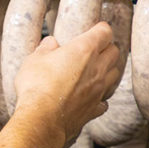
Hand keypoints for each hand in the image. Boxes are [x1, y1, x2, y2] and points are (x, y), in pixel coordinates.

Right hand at [13, 22, 120, 147]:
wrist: (41, 119)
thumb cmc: (36, 87)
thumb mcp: (34, 60)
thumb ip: (45, 49)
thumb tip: (50, 43)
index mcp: (84, 50)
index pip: (104, 31)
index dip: (100, 29)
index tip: (94, 29)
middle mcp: (96, 68)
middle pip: (114, 52)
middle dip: (107, 48)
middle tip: (95, 49)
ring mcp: (98, 90)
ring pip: (114, 75)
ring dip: (107, 70)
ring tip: (95, 71)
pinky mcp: (94, 109)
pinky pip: (104, 100)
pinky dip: (100, 97)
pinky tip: (90, 97)